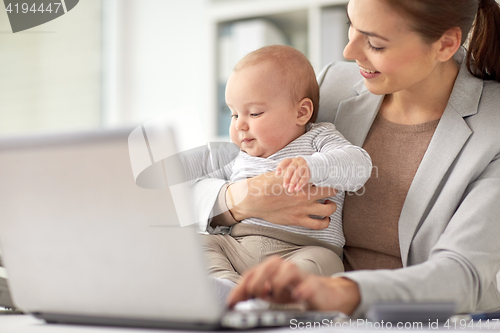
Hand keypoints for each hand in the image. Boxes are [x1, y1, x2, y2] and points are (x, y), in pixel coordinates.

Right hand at [227, 171, 336, 229]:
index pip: (322, 176)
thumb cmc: (264, 184)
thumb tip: (300, 168)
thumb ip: (293, 172)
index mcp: (300, 180)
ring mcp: (302, 209)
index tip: (328, 176)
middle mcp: (305, 194)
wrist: (253, 199)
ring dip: (332, 206)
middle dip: (333, 190)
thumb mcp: (280, 173)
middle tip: (331, 190)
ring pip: (329, 209)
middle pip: (330, 191)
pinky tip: (325, 219)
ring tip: (329, 204)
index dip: (328, 175)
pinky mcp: (298, 220)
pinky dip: (325, 222)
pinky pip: (319, 224)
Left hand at [227, 256, 360, 315]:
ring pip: (288, 270)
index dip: (240, 287)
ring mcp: (301, 276)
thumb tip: (236, 298)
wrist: (324, 295)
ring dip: (278, 284)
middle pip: (269, 266)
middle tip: (255, 296)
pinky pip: (308, 286)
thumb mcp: (271, 293)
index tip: (231, 302)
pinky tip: (297, 297)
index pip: (253, 274)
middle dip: (258, 282)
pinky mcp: (315, 286)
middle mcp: (285, 269)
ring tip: (273, 296)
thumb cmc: (294, 291)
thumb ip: (256, 292)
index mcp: (271, 270)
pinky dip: (301, 291)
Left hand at [276, 157, 310, 192]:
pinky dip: (300, 184)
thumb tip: (285, 185)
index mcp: (291, 160)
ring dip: (293, 183)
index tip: (277, 174)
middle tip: (285, 186)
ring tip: (290, 190)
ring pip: (297, 174)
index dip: (280, 167)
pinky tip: (296, 189)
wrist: (310, 164)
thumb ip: (287, 174)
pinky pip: (304, 178)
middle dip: (287, 178)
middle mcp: (297, 162)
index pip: (285, 162)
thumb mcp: (291, 167)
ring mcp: (303, 166)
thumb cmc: (296, 167)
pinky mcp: (308, 172)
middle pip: (291, 169)